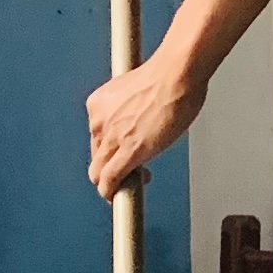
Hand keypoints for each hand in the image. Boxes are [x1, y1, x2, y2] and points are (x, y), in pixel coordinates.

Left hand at [88, 51, 207, 194]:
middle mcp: (99, 120)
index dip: (111, 148)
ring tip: (129, 185)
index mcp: (99, 103)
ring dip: (113, 183)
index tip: (121, 152)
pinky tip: (119, 198)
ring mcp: (112, 138)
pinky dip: (112, 193)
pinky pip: (111, 180)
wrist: (176, 75)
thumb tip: (145, 117)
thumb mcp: (138, 90)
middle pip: (96, 155)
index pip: (97, 136)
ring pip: (99, 172)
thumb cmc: (169, 75)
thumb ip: (134, 107)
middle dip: (111, 165)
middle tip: (130, 170)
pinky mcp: (127, 153)